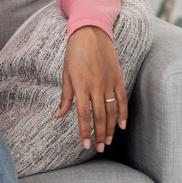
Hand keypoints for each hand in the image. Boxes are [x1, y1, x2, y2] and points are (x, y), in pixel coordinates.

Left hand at [56, 25, 126, 151]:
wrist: (90, 34)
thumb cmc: (74, 54)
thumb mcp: (66, 74)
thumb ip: (65, 97)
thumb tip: (59, 115)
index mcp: (81, 85)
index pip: (84, 115)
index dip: (84, 131)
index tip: (84, 145)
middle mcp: (96, 86)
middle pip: (99, 116)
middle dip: (99, 134)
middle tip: (99, 148)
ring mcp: (109, 82)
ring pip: (111, 111)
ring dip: (110, 128)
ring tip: (108, 141)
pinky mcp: (118, 78)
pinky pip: (122, 99)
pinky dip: (123, 113)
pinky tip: (121, 126)